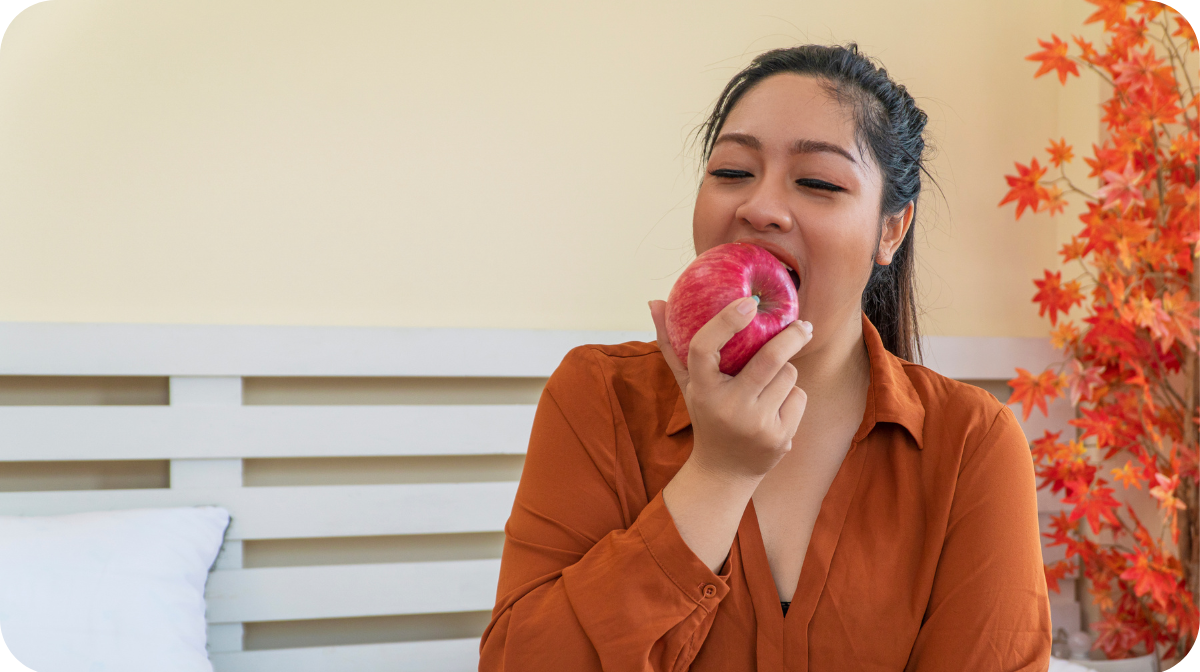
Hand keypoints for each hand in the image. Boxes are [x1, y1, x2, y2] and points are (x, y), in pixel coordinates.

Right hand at [649, 298, 811, 482]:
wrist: (725, 471)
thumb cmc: (707, 415)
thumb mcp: (689, 384)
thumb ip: (671, 345)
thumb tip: (655, 301)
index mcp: (702, 389)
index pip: (704, 348)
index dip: (726, 321)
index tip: (748, 302)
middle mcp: (728, 407)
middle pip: (769, 359)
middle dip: (791, 336)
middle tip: (803, 324)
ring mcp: (755, 425)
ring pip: (788, 375)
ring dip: (786, 371)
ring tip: (769, 384)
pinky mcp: (779, 438)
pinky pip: (798, 397)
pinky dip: (791, 396)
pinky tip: (776, 410)